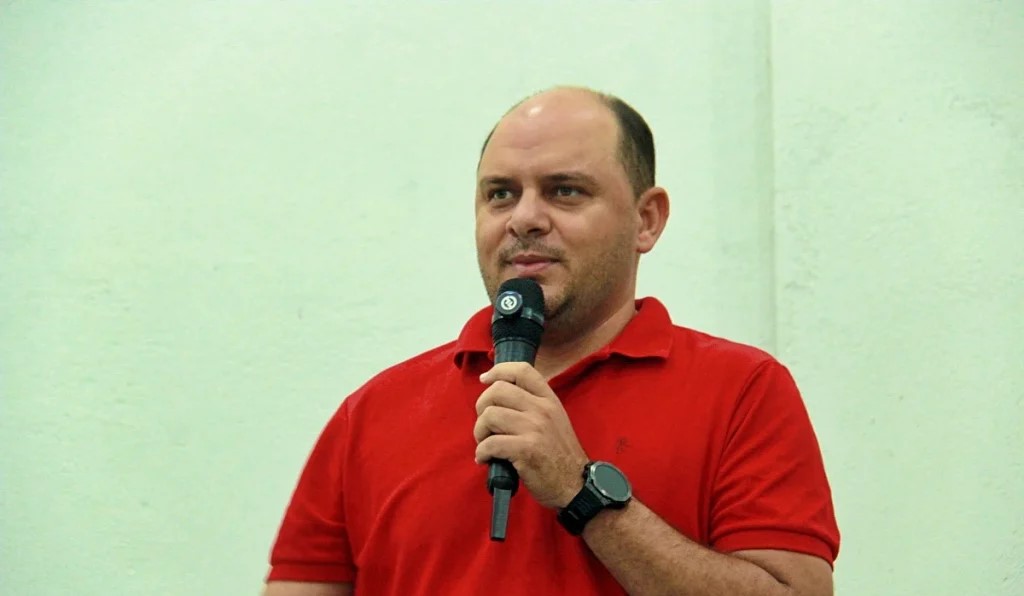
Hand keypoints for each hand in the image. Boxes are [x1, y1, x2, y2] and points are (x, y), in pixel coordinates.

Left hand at [473, 362, 588, 508]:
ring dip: (480, 432)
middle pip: (497, 390)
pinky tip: (486, 459)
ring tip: (485, 444)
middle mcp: (542, 409)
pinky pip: (490, 443)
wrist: (576, 485)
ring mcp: (535, 428)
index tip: (485, 379)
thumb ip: (532, 405)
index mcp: (549, 400)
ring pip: (490, 415)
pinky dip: (482, 452)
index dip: (498, 370)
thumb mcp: (554, 420)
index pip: (522, 370)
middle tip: (485, 425)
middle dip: (482, 407)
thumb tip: (498, 394)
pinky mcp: (526, 450)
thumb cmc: (559, 455)